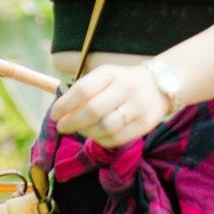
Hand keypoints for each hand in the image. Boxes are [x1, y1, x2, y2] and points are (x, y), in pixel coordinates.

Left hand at [50, 64, 169, 148]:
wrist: (160, 85)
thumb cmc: (121, 82)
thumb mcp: (104, 77)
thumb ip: (83, 92)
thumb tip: (60, 113)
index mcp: (110, 73)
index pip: (83, 89)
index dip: (65, 105)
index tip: (54, 115)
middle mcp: (125, 88)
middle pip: (93, 111)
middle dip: (72, 122)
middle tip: (62, 127)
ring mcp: (137, 107)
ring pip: (105, 128)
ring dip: (87, 132)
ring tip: (81, 130)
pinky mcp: (144, 124)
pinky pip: (117, 139)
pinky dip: (101, 140)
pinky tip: (96, 135)